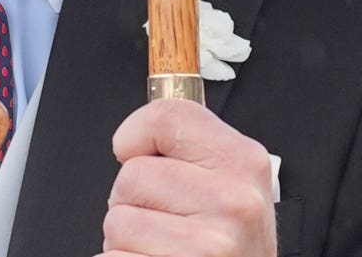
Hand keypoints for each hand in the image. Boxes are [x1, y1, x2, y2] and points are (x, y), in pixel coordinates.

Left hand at [103, 97, 275, 256]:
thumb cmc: (230, 250)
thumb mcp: (230, 187)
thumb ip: (193, 152)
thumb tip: (135, 133)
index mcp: (244, 164)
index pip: (166, 117)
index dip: (136, 135)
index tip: (137, 151)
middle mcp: (233, 203)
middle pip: (131, 175)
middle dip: (134, 203)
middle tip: (169, 226)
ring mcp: (207, 246)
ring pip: (117, 221)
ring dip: (127, 241)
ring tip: (166, 251)